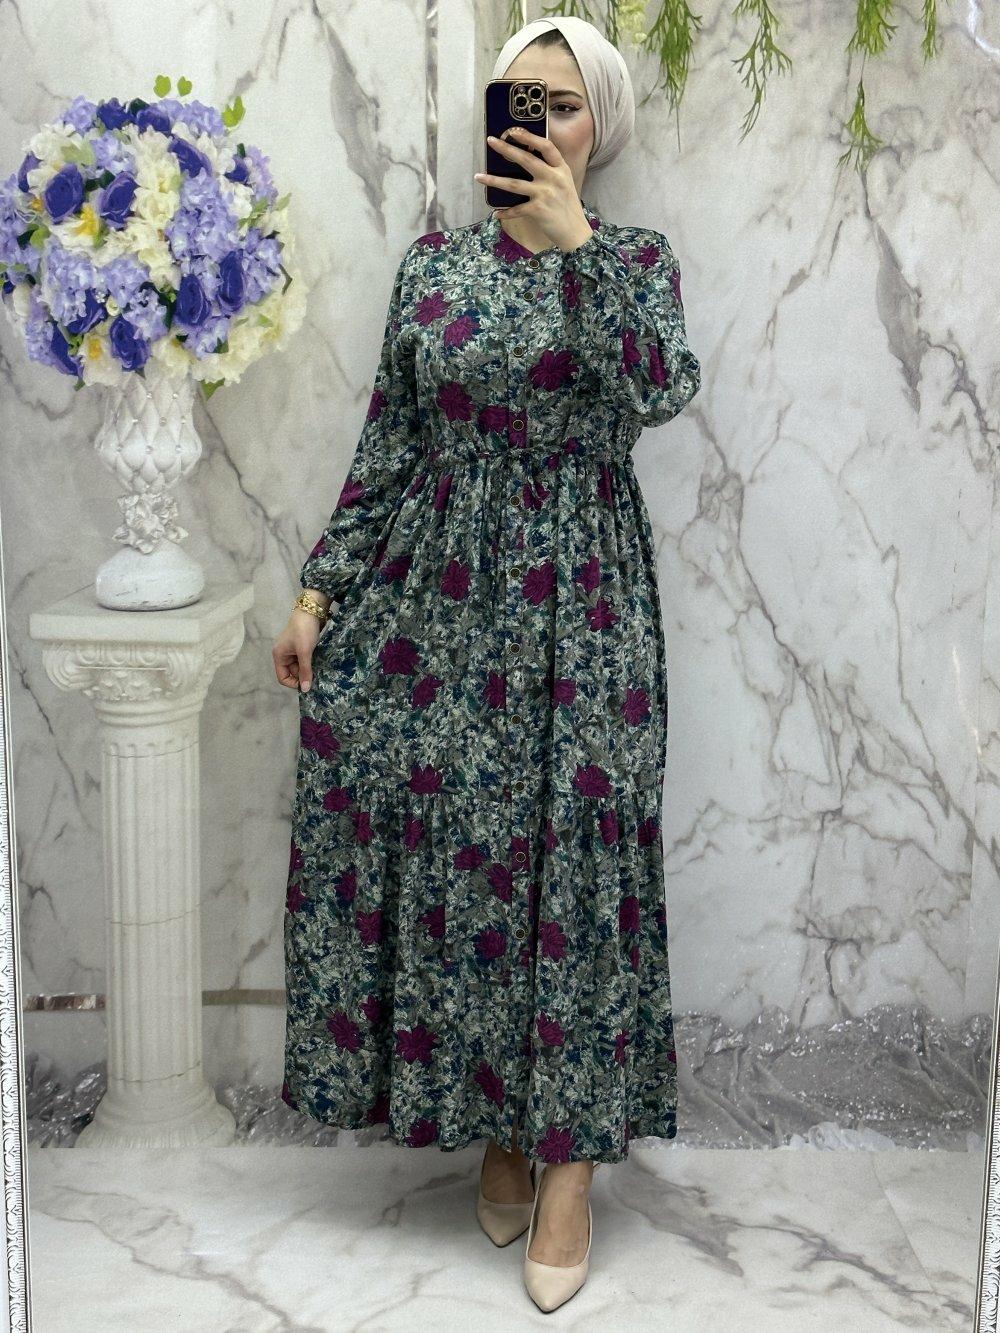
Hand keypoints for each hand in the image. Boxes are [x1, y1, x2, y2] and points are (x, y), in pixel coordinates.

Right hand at [273, 608, 328, 691]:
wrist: (311, 610)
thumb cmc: (304, 630)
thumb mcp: (304, 652)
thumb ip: (305, 671)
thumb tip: (305, 690)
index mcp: (279, 656)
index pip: (283, 678)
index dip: (294, 683)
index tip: (307, 683)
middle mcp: (284, 654)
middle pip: (292, 673)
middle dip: (304, 675)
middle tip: (317, 675)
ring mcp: (292, 650)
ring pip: (300, 666)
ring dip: (309, 668)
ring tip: (319, 667)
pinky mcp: (301, 646)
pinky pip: (304, 659)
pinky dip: (311, 662)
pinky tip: (319, 661)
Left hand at [475, 128, 592, 252]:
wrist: (575, 232)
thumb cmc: (568, 207)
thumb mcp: (565, 182)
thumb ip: (551, 170)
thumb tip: (527, 159)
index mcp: (561, 168)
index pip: (546, 146)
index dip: (529, 136)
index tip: (514, 130)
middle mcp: (553, 178)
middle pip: (526, 159)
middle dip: (506, 148)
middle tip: (491, 140)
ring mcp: (545, 194)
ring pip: (514, 184)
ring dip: (494, 180)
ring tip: (479, 176)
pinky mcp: (538, 210)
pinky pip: (516, 209)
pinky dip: (505, 212)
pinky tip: (496, 213)